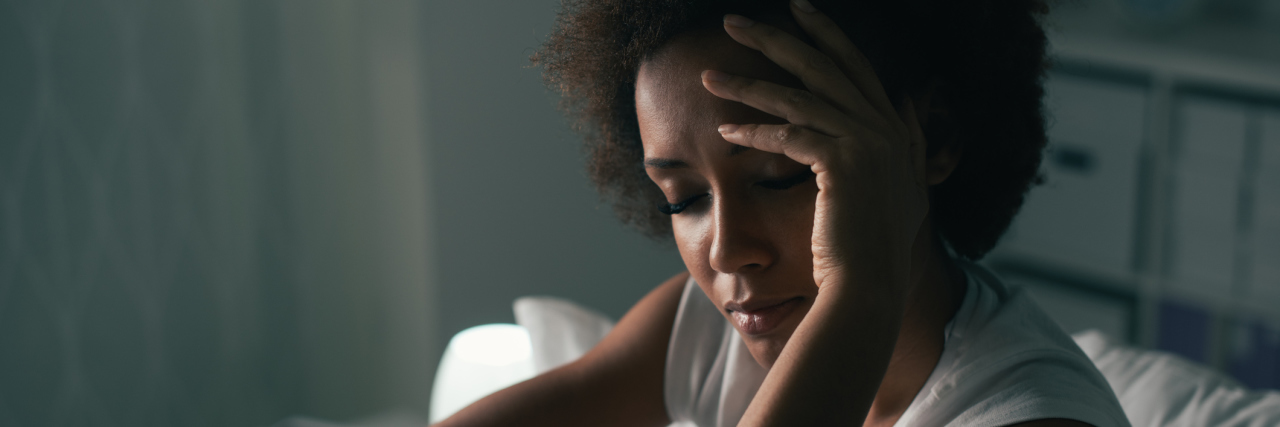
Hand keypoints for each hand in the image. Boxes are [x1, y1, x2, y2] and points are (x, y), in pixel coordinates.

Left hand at [701, 3, 930, 296]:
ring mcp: (867, 143)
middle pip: (821, 66)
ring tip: (708, 76)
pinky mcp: (842, 163)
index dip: (827, 34)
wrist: (870, 284)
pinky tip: (724, 132)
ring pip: (795, 98)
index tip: (798, 9)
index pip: (856, 66)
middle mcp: (885, 127)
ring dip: (745, 85)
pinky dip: (753, 133)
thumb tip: (905, 101)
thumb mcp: (902, 188)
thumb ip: (907, 140)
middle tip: (733, 20)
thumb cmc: (872, 247)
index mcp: (895, 128)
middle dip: (774, 38)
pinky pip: (787, 136)